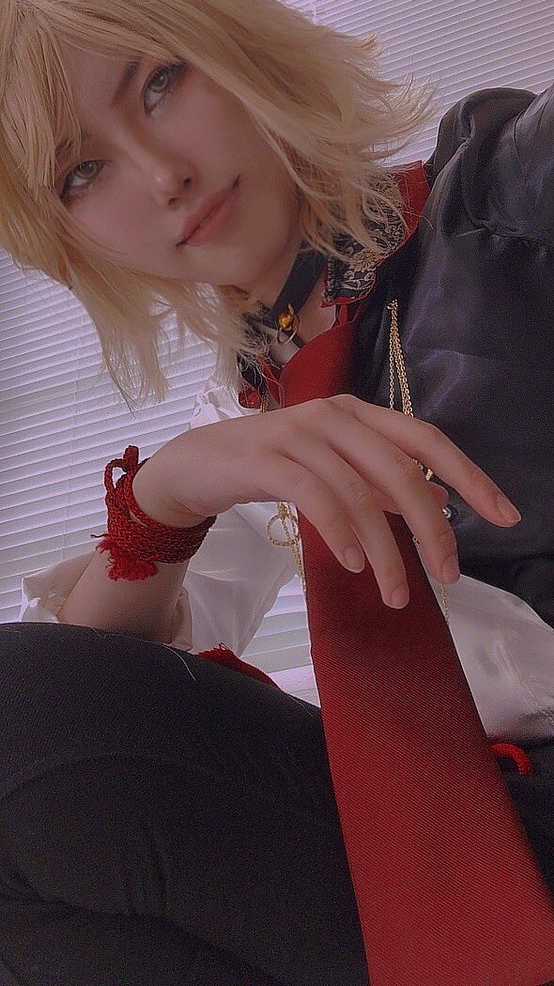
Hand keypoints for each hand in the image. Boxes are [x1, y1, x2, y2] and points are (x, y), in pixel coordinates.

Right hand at [134, 395, 520, 609]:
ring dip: (386, 551)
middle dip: (432, 527)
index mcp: (359, 414)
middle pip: (400, 469)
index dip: (470, 475)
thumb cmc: (273, 467)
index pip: (426, 438)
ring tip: (397, 594)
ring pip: (360, 493)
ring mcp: (298, 433)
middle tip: (450, 574)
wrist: (198, 463)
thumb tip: (438, 498)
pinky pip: (318, 498)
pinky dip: (342, 535)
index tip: (506, 515)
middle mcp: (334, 415)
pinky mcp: (266, 459)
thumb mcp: (335, 471)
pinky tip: (353, 565)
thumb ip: (380, 481)